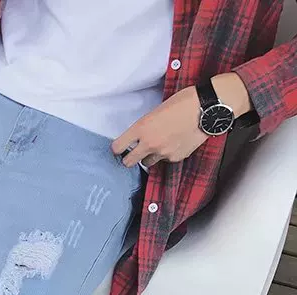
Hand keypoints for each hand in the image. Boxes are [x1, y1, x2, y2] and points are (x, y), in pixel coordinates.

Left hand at [112, 74, 251, 168]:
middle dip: (130, 158)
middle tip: (134, 152)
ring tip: (159, 144)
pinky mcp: (176, 157)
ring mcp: (163, 153)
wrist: (208, 107)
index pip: (118, 147)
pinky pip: (166, 160)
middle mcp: (150, 143)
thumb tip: (140, 134)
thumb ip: (146, 125)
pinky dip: (168, 154)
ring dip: (149, 156)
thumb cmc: (185, 102)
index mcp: (142, 128)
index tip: (119, 148)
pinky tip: (176, 142)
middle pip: (129, 162)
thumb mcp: (158, 109)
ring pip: (148, 162)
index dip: (117, 148)